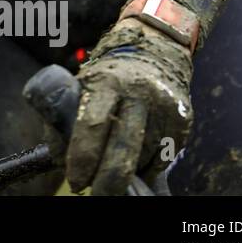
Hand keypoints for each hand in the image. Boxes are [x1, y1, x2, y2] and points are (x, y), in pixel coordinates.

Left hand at [67, 17, 193, 194]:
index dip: (83, 157)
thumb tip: (59, 159)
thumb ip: (67, 117)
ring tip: (113, 171)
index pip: (93, 124)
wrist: (156, 48)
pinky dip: (146, 166)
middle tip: (96, 194)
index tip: (75, 179)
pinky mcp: (183, 121)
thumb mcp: (83, 84)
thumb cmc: (109, 75)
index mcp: (107, 82)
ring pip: (144, 157)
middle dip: (108, 180)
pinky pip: (162, 158)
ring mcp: (164, 108)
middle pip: (124, 149)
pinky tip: (136, 159)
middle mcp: (139, 94)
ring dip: (128, 173)